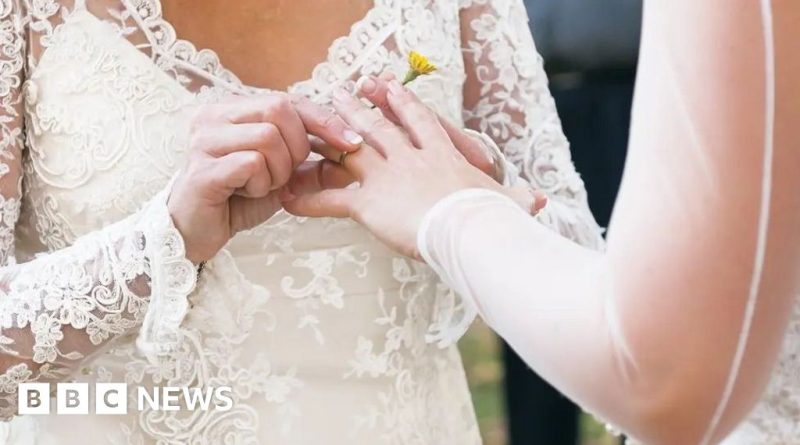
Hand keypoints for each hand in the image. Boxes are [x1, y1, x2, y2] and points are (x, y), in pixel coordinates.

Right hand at [169, 94, 362, 262]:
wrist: (195, 233)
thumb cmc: (236, 199)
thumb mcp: (281, 175)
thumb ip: (311, 160)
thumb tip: (353, 151)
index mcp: (232, 110)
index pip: (288, 100)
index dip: (323, 119)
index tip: (351, 141)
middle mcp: (213, 116)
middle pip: (279, 109)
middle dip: (297, 146)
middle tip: (286, 174)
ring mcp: (203, 141)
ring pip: (268, 136)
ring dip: (278, 170)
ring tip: (261, 186)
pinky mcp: (202, 169)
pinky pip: (251, 163)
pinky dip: (261, 184)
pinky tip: (246, 194)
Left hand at [281, 81, 543, 258]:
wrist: (473, 230)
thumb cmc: (495, 218)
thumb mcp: (509, 205)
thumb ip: (519, 200)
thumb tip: (541, 201)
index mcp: (442, 156)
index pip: (420, 123)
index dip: (404, 104)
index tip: (390, 87)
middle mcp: (411, 159)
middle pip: (379, 126)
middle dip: (360, 107)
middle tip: (343, 90)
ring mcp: (387, 177)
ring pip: (352, 149)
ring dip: (331, 133)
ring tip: (316, 118)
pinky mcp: (370, 203)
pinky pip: (332, 199)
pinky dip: (309, 199)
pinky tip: (288, 198)